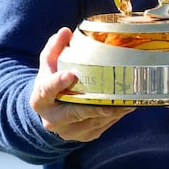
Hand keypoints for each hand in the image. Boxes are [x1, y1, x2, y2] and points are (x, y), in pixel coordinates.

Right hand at [30, 27, 134, 141]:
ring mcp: (68, 131)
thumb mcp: (49, 63)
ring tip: (128, 99)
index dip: (58, 83)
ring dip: (111, 111)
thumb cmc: (52, 80)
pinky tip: (126, 106)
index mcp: (40, 99)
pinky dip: (115, 117)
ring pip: (93, 122)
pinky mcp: (84, 136)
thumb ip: (56, 47)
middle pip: (74, 112)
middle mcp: (52, 119)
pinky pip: (102, 127)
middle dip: (94, 106)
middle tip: (113, 97)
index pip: (46, 91)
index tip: (72, 75)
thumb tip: (66, 32)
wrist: (51, 109)